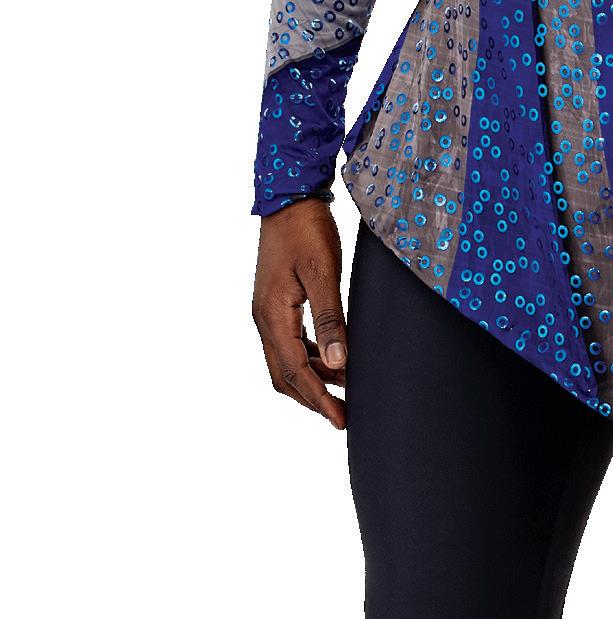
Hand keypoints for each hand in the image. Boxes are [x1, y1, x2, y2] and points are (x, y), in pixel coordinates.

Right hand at [252, 198, 348, 427]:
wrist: (288, 198)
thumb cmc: (307, 231)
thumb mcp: (323, 273)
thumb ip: (331, 319)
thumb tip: (338, 363)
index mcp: (272, 315)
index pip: (296, 371)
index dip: (319, 399)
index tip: (341, 419)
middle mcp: (263, 319)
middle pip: (283, 376)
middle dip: (312, 399)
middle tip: (342, 416)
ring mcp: (267, 312)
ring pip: (285, 362)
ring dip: (311, 381)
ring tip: (342, 393)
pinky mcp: (275, 304)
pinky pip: (289, 344)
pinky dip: (308, 360)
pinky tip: (332, 361)